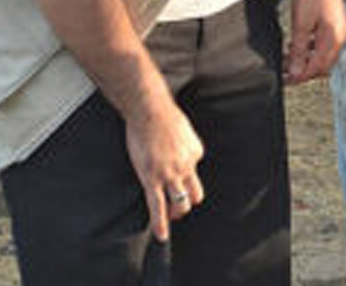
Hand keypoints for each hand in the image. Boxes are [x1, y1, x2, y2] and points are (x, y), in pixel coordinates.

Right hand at [124, 98, 204, 241]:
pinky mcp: (152, 179)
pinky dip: (160, 223)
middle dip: (187, 203)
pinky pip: (158, 206)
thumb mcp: (182, 129)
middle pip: (194, 194)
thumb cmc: (161, 116)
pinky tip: (161, 235)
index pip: (194, 172)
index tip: (173, 174)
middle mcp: (187, 166)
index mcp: (195, 153)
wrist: (150, 111)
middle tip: (178, 208)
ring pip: (179, 203)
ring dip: (176, 213)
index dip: (183, 176)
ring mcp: (170, 174)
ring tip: (170, 219)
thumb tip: (178, 145)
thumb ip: (182, 142)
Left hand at [285, 0, 345, 84]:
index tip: (285, 79)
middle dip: (303, 70)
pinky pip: (322, 46)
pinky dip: (310, 50)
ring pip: (321, 56)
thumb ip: (298, 51)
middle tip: (285, 71)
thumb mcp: (300, 25)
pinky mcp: (334, 27)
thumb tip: (294, 72)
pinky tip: (297, 46)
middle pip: (321, 66)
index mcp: (333, 40)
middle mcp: (339, 39)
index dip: (300, 76)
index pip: (316, 68)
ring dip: (305, 60)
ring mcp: (338, 33)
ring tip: (287, 58)